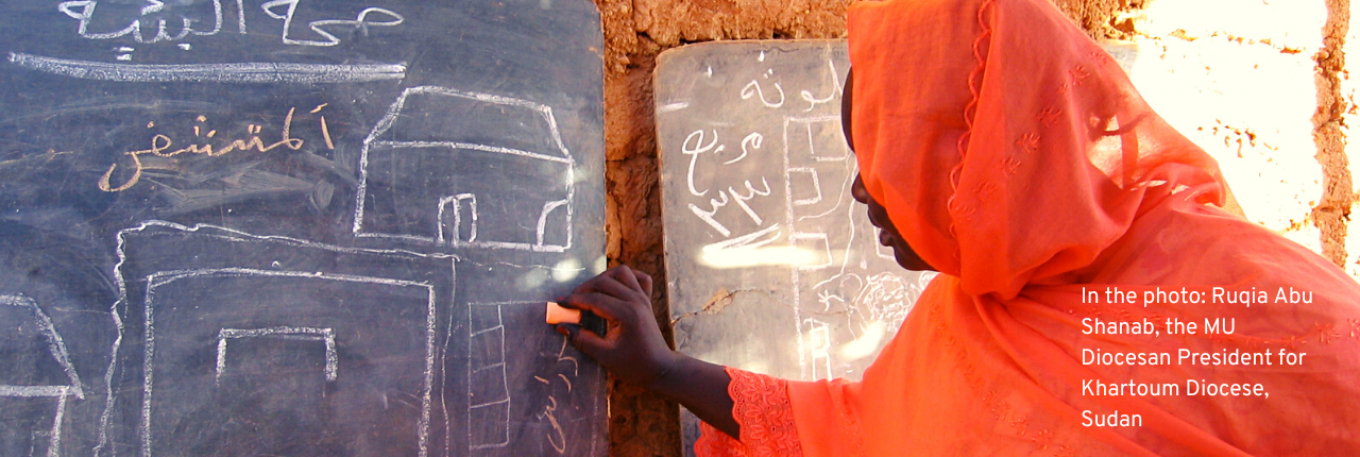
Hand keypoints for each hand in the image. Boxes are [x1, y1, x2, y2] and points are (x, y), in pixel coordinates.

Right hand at [559, 265, 678, 388]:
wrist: (659, 368)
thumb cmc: (633, 365)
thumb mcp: (605, 356)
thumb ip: (582, 339)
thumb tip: (562, 326)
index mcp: (627, 314)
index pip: (595, 299)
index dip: (575, 300)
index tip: (560, 304)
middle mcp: (636, 301)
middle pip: (605, 282)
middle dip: (584, 289)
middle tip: (570, 302)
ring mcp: (643, 298)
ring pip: (621, 272)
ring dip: (602, 278)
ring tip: (589, 292)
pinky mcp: (647, 299)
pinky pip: (639, 277)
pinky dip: (625, 278)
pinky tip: (614, 287)